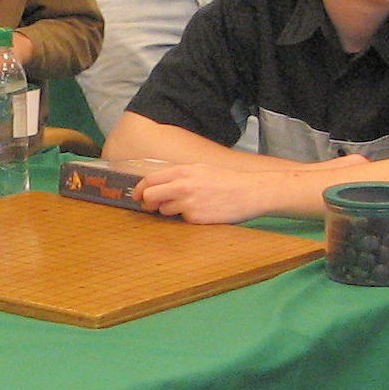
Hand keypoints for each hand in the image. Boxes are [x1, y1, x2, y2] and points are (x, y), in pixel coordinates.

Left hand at [133, 162, 279, 225]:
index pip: (151, 179)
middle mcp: (183, 185)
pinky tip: (200, 212)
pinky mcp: (196, 217)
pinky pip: (181, 219)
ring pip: (164, 210)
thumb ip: (180, 175)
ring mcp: (189, 202)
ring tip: (186, 207)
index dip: (141, 188)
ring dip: (168, 211)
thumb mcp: (201, 170)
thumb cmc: (227, 181)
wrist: (250, 192)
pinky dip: (186, 218)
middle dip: (147, 202)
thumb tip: (159, 184)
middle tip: (149, 206)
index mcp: (184, 170)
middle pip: (151, 195)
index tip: (138, 195)